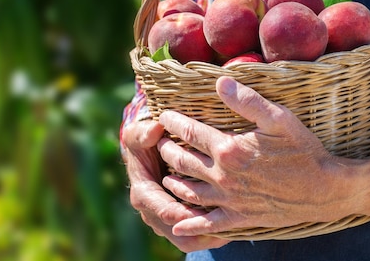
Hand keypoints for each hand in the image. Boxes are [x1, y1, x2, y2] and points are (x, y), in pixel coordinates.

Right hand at [122, 117, 228, 251]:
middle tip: (224, 228)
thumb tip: (155, 129)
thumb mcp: (140, 134)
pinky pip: (192, 235)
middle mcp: (153, 211)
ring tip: (230, 231)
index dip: (185, 213)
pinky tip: (228, 229)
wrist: (146, 152)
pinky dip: (208, 234)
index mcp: (144, 194)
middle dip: (200, 231)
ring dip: (206, 237)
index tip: (205, 211)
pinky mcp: (177, 219)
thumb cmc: (145, 142)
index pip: (165, 211)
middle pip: (177, 231)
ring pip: (186, 239)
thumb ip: (144, 133)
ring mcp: (165, 218)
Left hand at [158, 76, 360, 236]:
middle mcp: (224, 175)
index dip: (174, 122)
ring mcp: (230, 199)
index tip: (163, 115)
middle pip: (184, 162)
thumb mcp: (279, 118)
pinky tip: (178, 225)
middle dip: (168, 150)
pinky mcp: (240, 217)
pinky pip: (208, 224)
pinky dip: (190, 225)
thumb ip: (247, 101)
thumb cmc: (303, 150)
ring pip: (190, 191)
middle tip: (162, 143)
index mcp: (230, 148)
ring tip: (166, 175)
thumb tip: (220, 81)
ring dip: (173, 182)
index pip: (191, 132)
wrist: (323, 189)